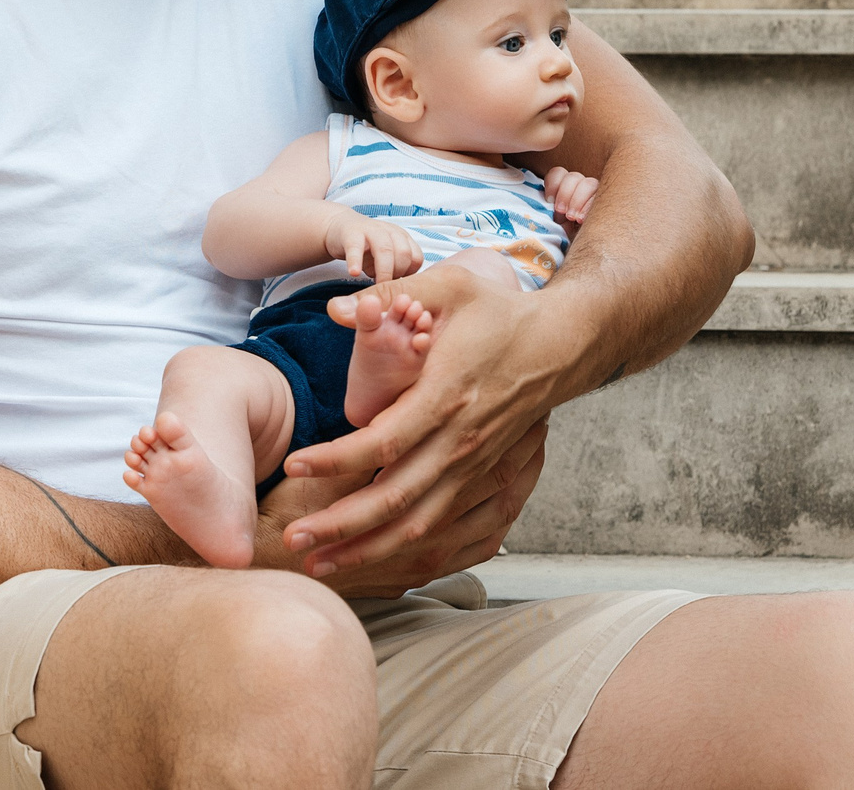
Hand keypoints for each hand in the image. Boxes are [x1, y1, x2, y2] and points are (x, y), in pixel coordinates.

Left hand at [278, 267, 567, 575]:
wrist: (560, 346)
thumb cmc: (498, 314)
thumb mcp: (450, 288)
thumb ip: (394, 294)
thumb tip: (335, 307)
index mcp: (447, 397)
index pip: (384, 442)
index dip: (337, 459)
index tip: (294, 465)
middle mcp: (462, 444)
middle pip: (396, 499)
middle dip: (342, 524)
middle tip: (293, 537)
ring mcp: (475, 469)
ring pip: (419, 526)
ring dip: (368, 550)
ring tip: (320, 565)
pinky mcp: (484, 483)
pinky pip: (443, 531)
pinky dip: (406, 553)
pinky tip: (372, 564)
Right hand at [324, 214, 423, 281]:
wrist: (339, 228)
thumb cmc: (365, 249)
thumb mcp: (384, 259)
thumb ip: (395, 272)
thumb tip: (401, 295)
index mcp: (402, 238)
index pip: (416, 258)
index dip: (410, 275)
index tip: (398, 285)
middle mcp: (390, 232)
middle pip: (404, 253)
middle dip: (398, 274)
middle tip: (387, 287)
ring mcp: (371, 230)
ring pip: (384, 249)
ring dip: (383, 271)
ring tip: (376, 286)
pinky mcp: (351, 233)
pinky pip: (355, 247)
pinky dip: (356, 261)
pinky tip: (354, 273)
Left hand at [541, 167, 598, 232]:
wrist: (577, 248)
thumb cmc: (560, 234)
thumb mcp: (549, 220)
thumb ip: (544, 208)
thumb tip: (543, 201)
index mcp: (562, 187)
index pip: (558, 173)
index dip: (553, 183)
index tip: (548, 200)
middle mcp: (579, 187)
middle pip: (573, 177)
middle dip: (565, 194)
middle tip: (560, 211)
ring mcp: (594, 194)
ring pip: (589, 183)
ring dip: (578, 200)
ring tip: (572, 217)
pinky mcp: (604, 203)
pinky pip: (600, 197)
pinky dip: (590, 207)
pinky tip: (582, 220)